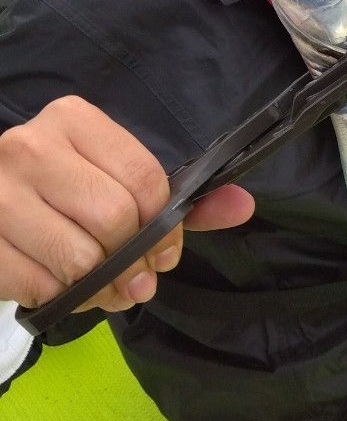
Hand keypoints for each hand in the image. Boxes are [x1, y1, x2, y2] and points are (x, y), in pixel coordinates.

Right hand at [0, 95, 253, 313]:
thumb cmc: (62, 189)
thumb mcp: (116, 179)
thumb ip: (179, 197)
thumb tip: (242, 206)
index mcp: (73, 120)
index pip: (144, 178)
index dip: (166, 226)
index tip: (166, 251)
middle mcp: (30, 147)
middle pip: (116, 219)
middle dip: (136, 262)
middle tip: (137, 281)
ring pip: (80, 260)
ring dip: (103, 289)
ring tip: (105, 290)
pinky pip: (40, 287)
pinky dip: (63, 300)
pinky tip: (64, 289)